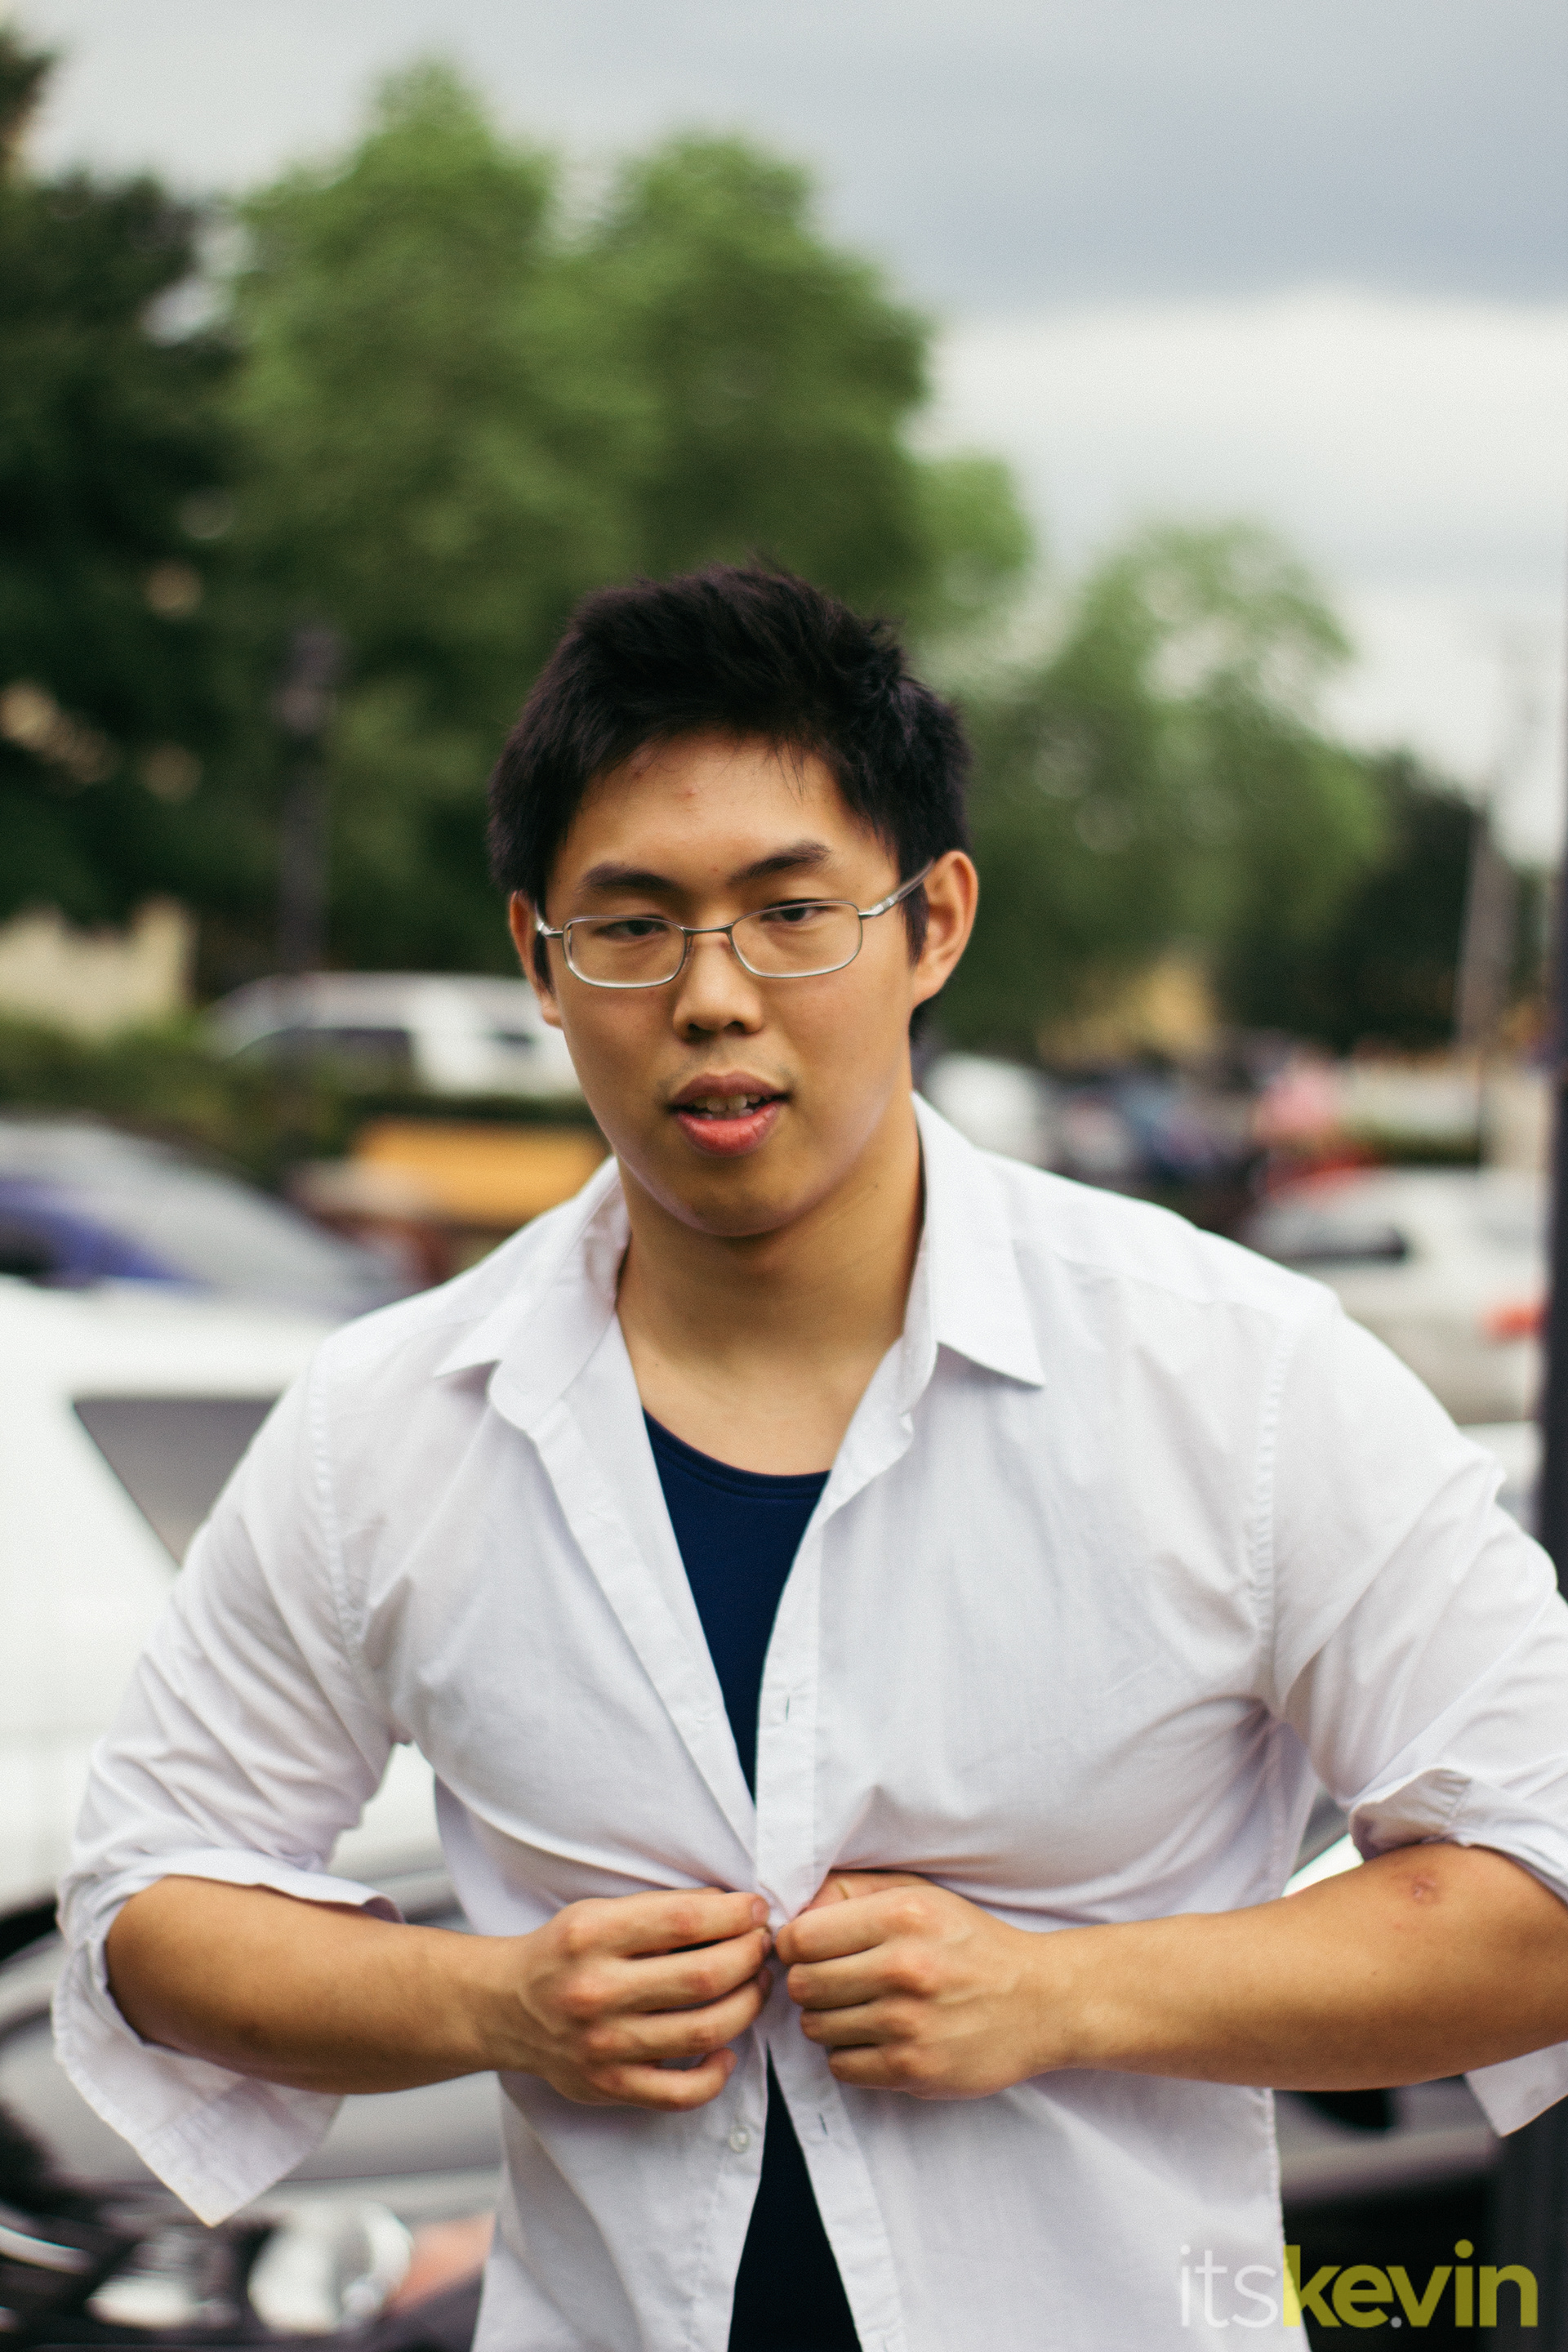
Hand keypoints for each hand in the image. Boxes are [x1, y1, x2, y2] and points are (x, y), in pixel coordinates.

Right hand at [493, 1888, 771, 2109]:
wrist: (505, 2008)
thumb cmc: (565, 1953)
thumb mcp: (599, 1913)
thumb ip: (660, 1912)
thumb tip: (732, 1909)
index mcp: (593, 1936)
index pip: (684, 1920)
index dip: (733, 1914)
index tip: (755, 1909)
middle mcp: (596, 1991)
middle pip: (703, 1977)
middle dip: (749, 1957)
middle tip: (762, 1946)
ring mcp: (603, 2046)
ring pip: (702, 2031)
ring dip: (747, 2005)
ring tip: (757, 1984)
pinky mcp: (609, 2087)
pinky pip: (680, 2093)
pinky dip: (716, 2074)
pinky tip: (727, 2049)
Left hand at [775, 1872, 1051, 2097]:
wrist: (1041, 2001)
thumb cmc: (970, 1943)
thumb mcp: (919, 1894)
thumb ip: (852, 1891)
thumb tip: (793, 1909)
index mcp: (901, 1916)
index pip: (801, 1937)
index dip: (794, 1945)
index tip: (809, 1950)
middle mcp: (903, 1968)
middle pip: (802, 1984)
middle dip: (809, 1982)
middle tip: (835, 1981)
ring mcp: (908, 2024)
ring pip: (816, 2028)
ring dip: (829, 2019)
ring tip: (859, 2008)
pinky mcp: (914, 2070)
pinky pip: (841, 2067)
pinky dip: (849, 2054)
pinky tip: (876, 2037)